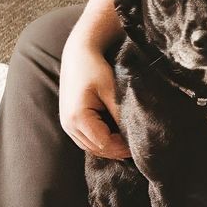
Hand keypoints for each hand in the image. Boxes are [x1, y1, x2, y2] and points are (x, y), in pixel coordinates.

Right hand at [58, 37, 130, 159]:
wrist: (77, 55)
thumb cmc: (95, 69)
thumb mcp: (112, 91)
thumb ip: (120, 115)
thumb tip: (133, 135)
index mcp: (78, 118)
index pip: (104, 144)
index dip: (123, 148)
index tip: (139, 145)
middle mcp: (68, 125)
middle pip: (96, 149)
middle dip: (117, 151)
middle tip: (137, 147)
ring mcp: (66, 125)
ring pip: (90, 147)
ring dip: (109, 148)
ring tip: (128, 144)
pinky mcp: (69, 122)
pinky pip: (86, 139)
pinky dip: (101, 142)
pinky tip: (116, 138)